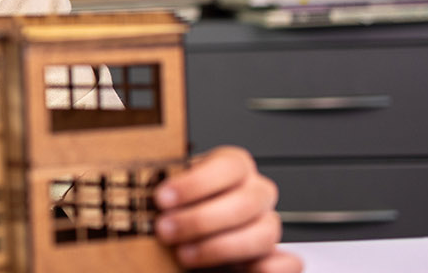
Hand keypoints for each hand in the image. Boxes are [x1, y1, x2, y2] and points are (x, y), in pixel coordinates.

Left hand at [154, 146, 301, 271]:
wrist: (181, 241)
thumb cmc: (176, 211)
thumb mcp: (168, 195)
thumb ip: (164, 192)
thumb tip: (139, 191)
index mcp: (233, 168)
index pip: (230, 165)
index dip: (196, 182)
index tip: (161, 198)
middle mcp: (255, 194)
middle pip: (246, 201)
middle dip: (201, 218)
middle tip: (165, 230)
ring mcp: (267, 226)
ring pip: (265, 232)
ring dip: (222, 246)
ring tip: (184, 254)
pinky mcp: (274, 259)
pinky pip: (288, 264)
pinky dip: (270, 268)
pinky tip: (241, 269)